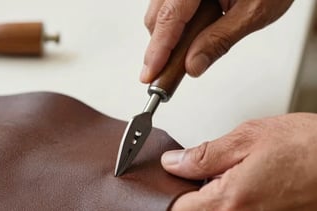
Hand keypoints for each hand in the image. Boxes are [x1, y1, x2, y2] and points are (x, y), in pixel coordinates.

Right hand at [141, 0, 293, 82]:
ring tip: (188, 53)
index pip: (170, 18)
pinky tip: (190, 36)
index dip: (158, 50)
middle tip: (168, 73)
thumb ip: (220, 40)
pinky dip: (174, 27)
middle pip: (157, 17)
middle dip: (160, 48)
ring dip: (167, 38)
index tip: (151, 73)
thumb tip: (193, 65)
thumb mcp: (253, 13)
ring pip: (159, 14)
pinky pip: (168, 8)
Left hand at [161, 113, 316, 209]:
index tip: (168, 176)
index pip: (177, 208)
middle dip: (190, 191)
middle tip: (197, 168)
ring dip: (210, 194)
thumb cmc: (308, 148)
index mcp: (231, 201)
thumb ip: (204, 154)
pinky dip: (229, 198)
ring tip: (224, 171)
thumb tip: (174, 162)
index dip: (168, 190)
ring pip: (214, 210)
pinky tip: (239, 180)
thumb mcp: (247, 138)